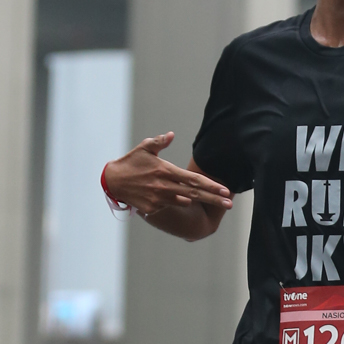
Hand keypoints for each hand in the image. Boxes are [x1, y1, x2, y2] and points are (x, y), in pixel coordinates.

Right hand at [103, 133, 230, 215]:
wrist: (112, 181)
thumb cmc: (131, 162)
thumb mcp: (144, 148)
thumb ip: (159, 142)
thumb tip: (171, 135)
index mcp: (166, 171)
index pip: (194, 180)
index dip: (212, 186)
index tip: (225, 190)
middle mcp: (165, 186)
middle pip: (196, 194)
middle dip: (215, 200)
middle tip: (231, 204)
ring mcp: (159, 199)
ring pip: (184, 200)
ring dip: (194, 199)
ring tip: (205, 197)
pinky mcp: (153, 208)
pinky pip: (169, 206)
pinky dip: (172, 202)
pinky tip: (166, 196)